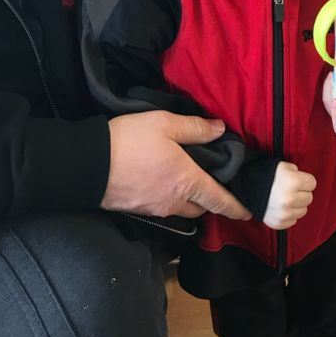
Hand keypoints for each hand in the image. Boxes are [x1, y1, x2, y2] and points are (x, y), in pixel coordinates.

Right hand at [103, 111, 250, 220]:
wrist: (87, 165)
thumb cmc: (129, 141)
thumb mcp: (164, 124)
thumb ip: (195, 128)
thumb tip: (220, 130)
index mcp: (187, 182)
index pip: (220, 200)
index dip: (237, 207)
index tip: (249, 212)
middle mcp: (174, 201)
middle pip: (202, 207)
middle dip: (210, 199)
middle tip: (214, 183)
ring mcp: (155, 208)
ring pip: (181, 209)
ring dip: (189, 200)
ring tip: (187, 180)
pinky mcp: (138, 209)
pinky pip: (162, 208)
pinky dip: (169, 198)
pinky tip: (162, 182)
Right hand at [262, 162, 316, 229]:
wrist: (246, 186)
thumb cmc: (266, 174)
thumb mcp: (283, 166)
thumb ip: (297, 172)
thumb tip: (304, 181)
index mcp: (293, 182)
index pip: (312, 183)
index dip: (305, 180)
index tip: (297, 179)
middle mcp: (290, 199)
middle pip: (309, 198)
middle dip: (301, 193)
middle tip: (290, 190)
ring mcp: (284, 213)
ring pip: (302, 211)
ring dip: (296, 205)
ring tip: (285, 199)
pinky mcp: (278, 223)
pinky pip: (293, 221)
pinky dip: (289, 215)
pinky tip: (281, 208)